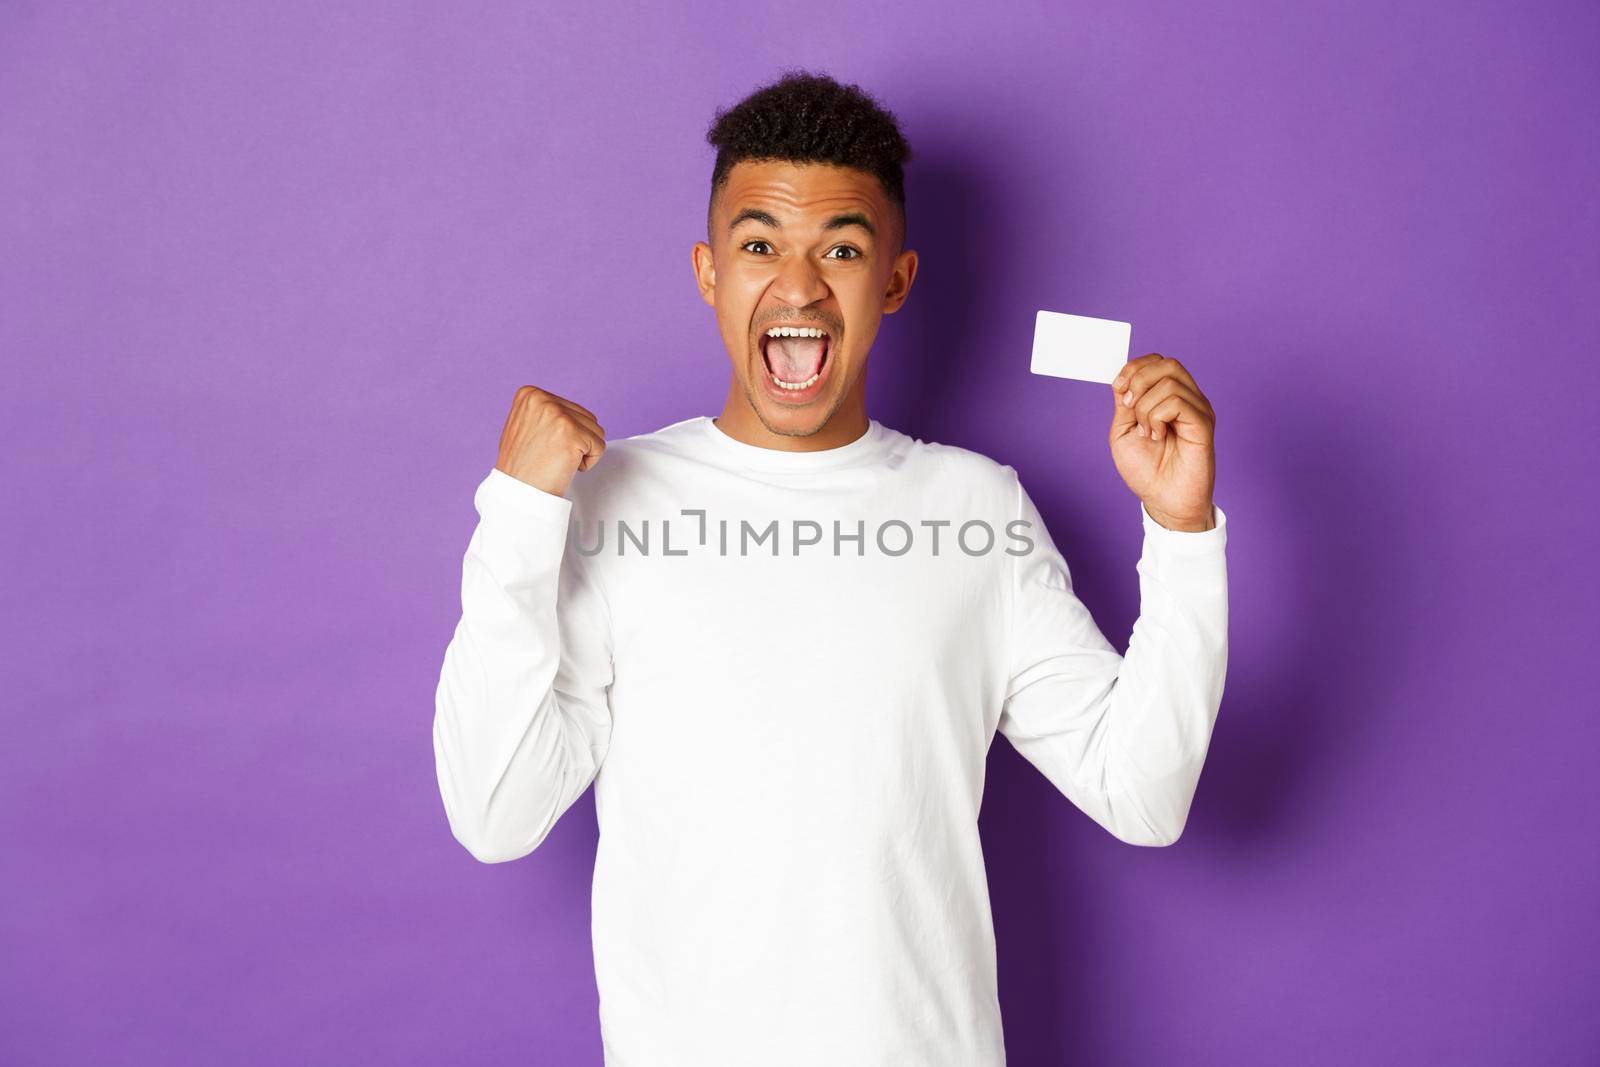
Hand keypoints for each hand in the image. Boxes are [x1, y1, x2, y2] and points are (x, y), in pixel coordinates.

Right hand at [495, 385, 606, 497]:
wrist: (518, 494)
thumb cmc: (520, 467)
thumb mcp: (523, 427)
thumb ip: (542, 413)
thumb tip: (561, 408)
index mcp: (530, 394)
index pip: (572, 410)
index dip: (565, 435)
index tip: (543, 448)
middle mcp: (542, 399)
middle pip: (587, 418)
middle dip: (576, 442)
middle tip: (550, 457)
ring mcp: (557, 414)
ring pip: (596, 431)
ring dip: (583, 452)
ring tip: (556, 461)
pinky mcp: (571, 432)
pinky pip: (600, 447)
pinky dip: (588, 463)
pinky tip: (565, 467)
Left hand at [1108, 354, 1215, 531]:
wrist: (1163, 501)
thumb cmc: (1147, 470)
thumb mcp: (1123, 430)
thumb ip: (1124, 403)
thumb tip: (1123, 377)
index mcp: (1168, 397)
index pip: (1156, 362)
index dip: (1134, 368)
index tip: (1119, 390)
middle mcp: (1187, 399)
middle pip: (1167, 364)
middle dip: (1139, 382)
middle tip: (1130, 410)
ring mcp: (1198, 410)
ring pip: (1170, 382)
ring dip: (1146, 407)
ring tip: (1147, 433)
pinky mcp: (1203, 424)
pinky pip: (1178, 402)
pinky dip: (1158, 417)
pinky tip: (1158, 436)